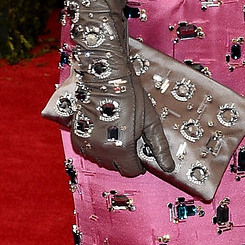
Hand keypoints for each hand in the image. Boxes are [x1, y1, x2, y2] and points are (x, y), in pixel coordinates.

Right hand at [68, 46, 173, 178]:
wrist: (103, 73)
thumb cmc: (129, 93)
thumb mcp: (150, 120)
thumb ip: (159, 146)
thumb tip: (168, 166)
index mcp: (121, 148)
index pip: (131, 171)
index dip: (138, 164)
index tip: (140, 153)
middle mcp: (101, 150)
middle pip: (116, 166)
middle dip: (124, 155)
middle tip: (129, 136)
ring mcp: (86, 143)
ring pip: (101, 159)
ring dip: (110, 150)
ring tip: (116, 130)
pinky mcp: (75, 136)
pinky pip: (88, 150)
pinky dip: (96, 144)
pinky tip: (103, 128)